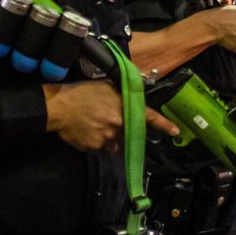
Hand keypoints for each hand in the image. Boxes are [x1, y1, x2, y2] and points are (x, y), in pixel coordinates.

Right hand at [45, 80, 178, 152]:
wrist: (59, 107)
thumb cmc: (82, 92)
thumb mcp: (106, 86)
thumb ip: (121, 95)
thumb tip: (130, 97)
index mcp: (123, 107)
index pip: (149, 117)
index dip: (164, 125)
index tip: (176, 131)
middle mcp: (119, 124)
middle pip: (128, 133)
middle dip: (122, 130)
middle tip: (107, 121)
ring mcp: (108, 138)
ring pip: (114, 143)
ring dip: (109, 137)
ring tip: (94, 126)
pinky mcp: (95, 147)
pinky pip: (101, 148)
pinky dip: (96, 142)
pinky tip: (86, 131)